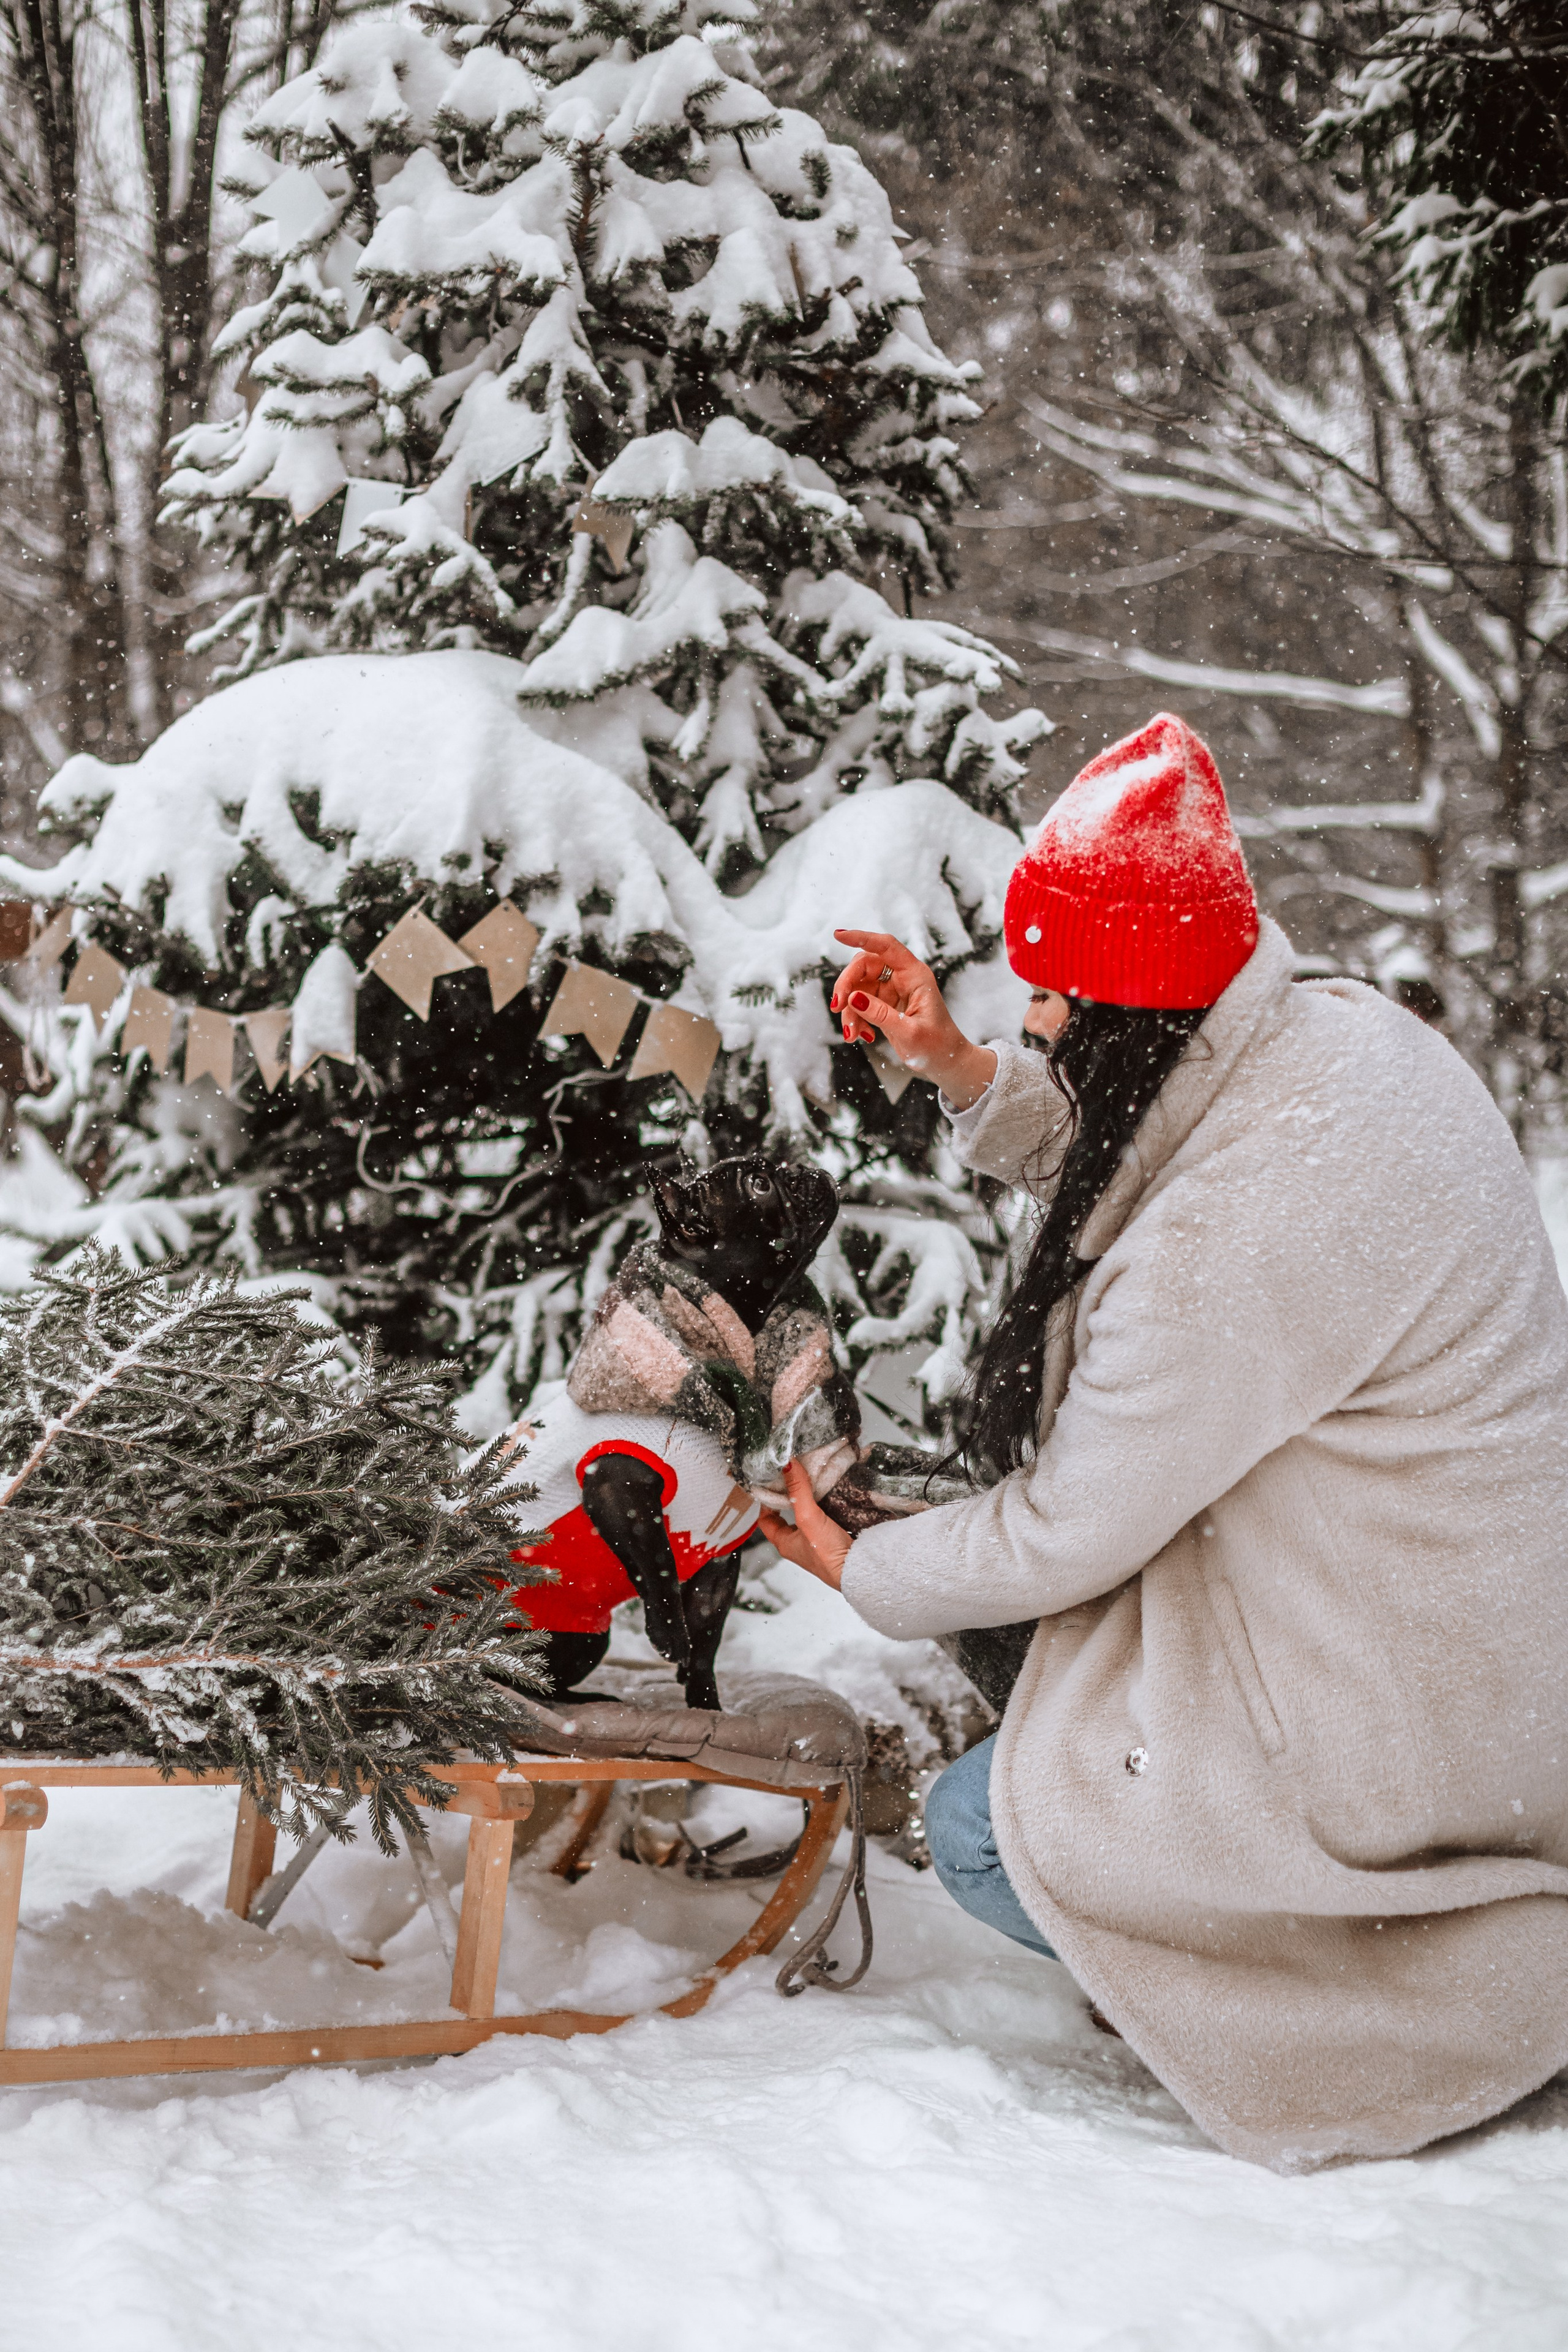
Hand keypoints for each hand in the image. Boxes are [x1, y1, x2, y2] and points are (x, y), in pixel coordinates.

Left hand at [757, 1460, 853, 1590]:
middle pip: (787, 1517)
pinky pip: (825, 1520)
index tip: (771, 1482)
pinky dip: (826, 1507)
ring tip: (811, 1481)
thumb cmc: (828, 1554)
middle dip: (789, 1497)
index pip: (765, 1520)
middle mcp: (798, 1545)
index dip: (766, 1501)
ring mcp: (816, 1544)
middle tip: (793, 1477)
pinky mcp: (833, 1541)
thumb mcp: (808, 1517)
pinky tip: (831, 1495)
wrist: (859, 1570)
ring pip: (807, 1517)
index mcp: (784, 1543)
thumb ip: (799, 1491)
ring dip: (809, 1501)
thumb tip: (787, 1464)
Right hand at [830, 930, 996, 1109]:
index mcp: (915, 975)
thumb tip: (852, 997)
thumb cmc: (936, 1046)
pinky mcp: (883, 1004)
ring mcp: (892, 990)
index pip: (886, 946)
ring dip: (849, 1010)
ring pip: (858, 987)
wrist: (945, 1062)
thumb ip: (880, 1014)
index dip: (862, 938)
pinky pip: (860, 1004)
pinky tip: (862, 1036)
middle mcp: (902, 978)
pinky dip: (855, 1019)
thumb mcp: (909, 1033)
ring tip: (852, 1035)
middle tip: (836, 1008)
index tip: (838, 936)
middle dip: (846, 986)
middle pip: (864, 966)